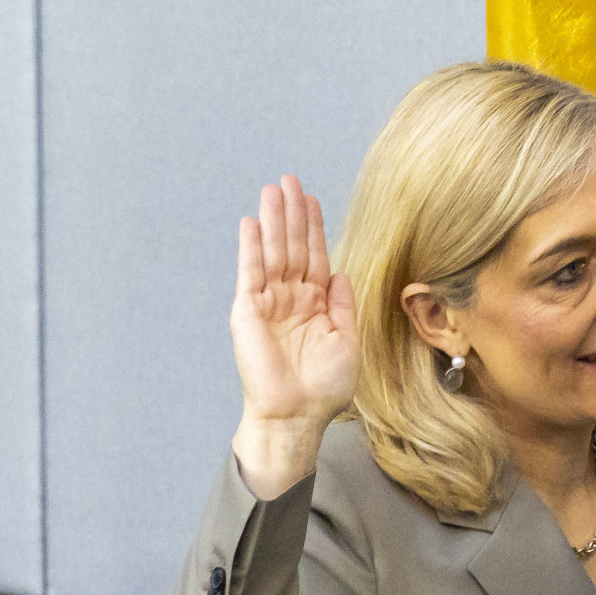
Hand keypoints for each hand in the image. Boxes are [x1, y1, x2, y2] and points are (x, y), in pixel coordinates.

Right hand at [230, 175, 357, 496]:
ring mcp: (268, 303)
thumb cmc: (323, 387)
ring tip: (274, 189)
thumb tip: (340, 273)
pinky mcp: (249, 311)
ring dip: (273, 220)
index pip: (314, 257)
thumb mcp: (346, 341)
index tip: (312, 199)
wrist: (298, 414)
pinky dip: (250, 247)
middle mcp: (291, 299)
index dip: (313, 228)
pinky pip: (250, 272)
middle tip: (291, 179)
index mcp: (316, 305)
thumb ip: (343, 305)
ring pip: (272, 252)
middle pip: (292, 246)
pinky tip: (251, 223)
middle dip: (292, 213)